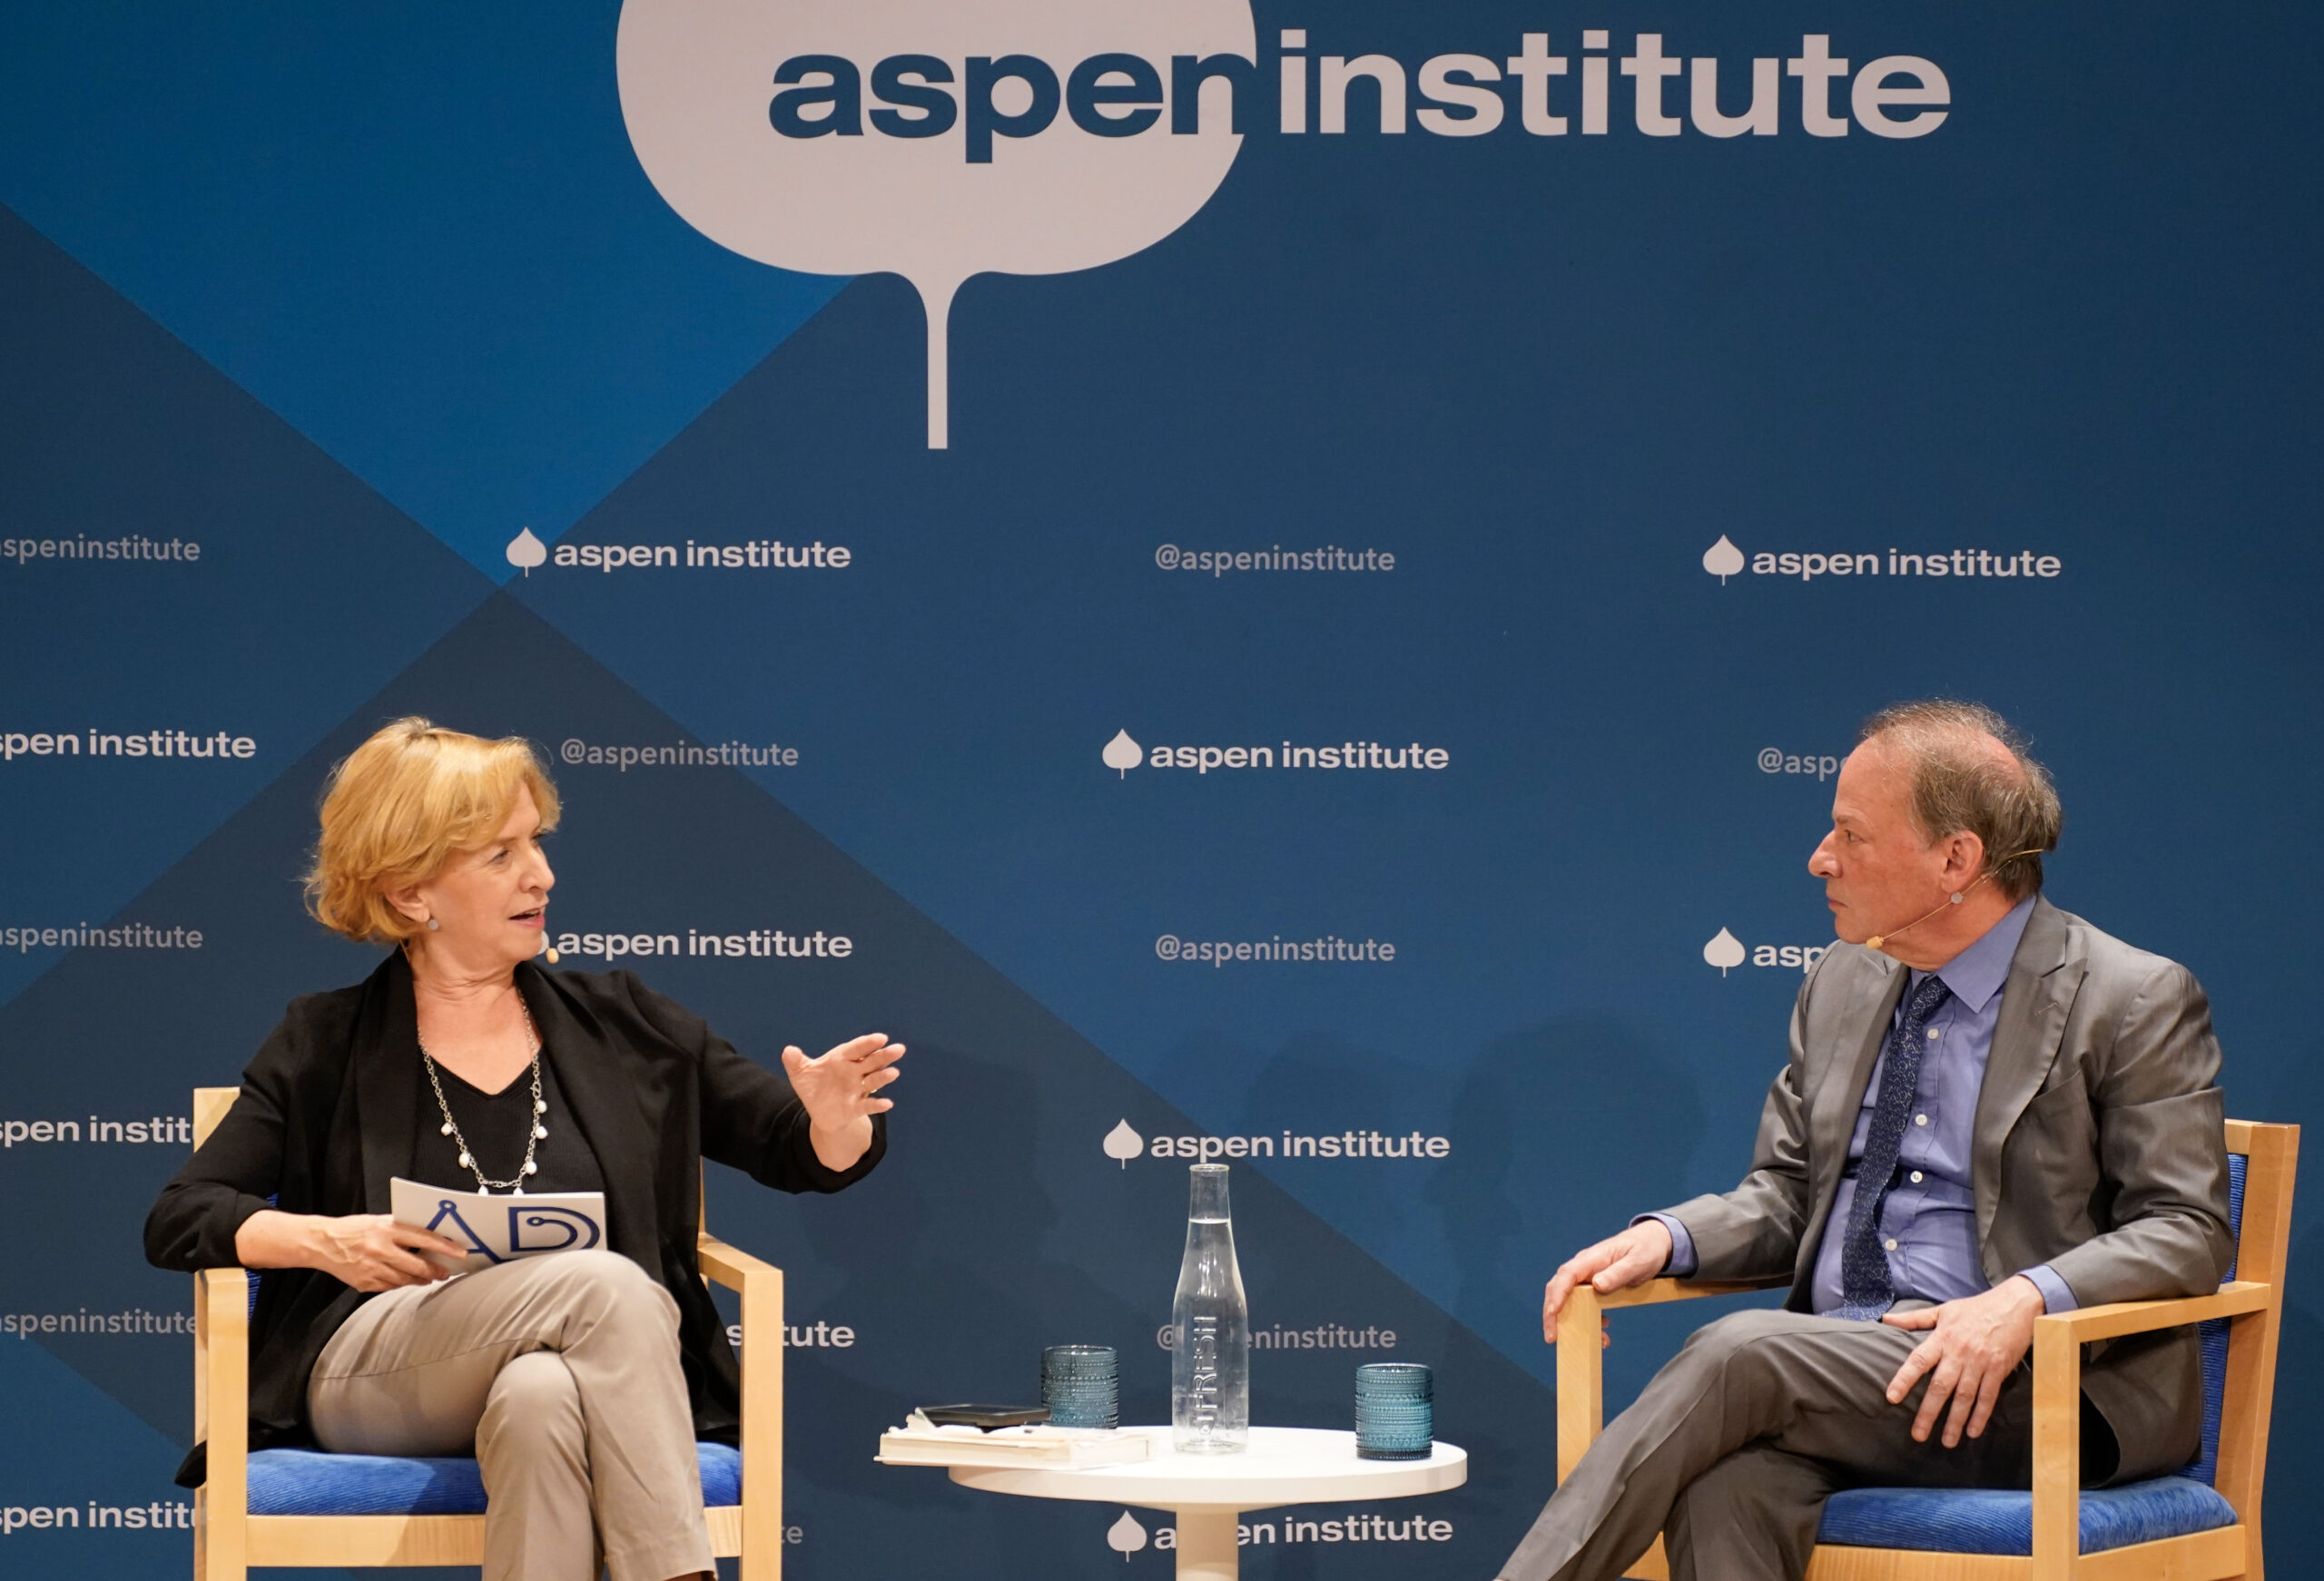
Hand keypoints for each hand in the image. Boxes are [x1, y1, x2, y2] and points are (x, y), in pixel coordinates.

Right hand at [236, 1211, 467, 1292]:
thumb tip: (430, 1235)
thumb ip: (403, 1228)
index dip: (446, 1247)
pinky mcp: (365, 1283)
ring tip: (428, 1277)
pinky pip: (390, 1286)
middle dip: (436, 1271)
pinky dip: (400, 1283)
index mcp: (387, 1230)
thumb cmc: (354, 1229)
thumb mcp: (379, 1220)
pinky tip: (404, 1279)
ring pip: (406, 1280)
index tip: (461, 1253)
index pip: (425, 1238)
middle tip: (445, 1272)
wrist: (322, 1243)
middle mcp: (380, 1250)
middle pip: (418, 1265)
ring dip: (420, 1279)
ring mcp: (372, 1269)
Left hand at [783, 1033, 904, 1170]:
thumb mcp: (800, 1073)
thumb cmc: (813, 1085)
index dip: (868, 1043)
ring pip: (874, 1081)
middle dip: (884, 1056)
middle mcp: (854, 1072)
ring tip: (894, 1073)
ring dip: (884, 1077)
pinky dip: (878, 1104)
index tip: (881, 1038)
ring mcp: (857, 1089)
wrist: (819, 1110)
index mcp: (842, 1059)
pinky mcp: (857, 1107)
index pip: (857, 1048)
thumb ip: (795, 1061)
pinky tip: (887, 1104)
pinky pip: (869, 1105)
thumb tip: (789, 1051)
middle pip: (872, 1062)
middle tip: (899, 1049)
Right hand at [1542, 1220, 1672, 1344]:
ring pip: (1568, 1299)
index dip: (1557, 1294)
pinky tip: (1602, 1328)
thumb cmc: (1645, 1250)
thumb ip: (1618, 1273)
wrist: (1653, 1243)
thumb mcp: (1637, 1262)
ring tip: (1583, 1341)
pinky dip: (1588, 1319)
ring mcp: (1587, 1276)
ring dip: (1570, 1320)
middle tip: (1552, 1337)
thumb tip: (1596, 1285)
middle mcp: (1584, 1267)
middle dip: (1552, 1313)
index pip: (1567, 1275)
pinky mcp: (1594, 1286)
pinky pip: (1583, 1304)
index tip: (1553, 1313)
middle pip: (1558, 1288)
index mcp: (1592, 1258)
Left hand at [1880, 1276, 2046, 1446]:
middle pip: (1940, 1386)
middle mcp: (1960, 1353)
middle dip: (1928, 1412)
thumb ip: (1914, 1318)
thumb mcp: (1943, 1309)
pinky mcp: (1999, 1370)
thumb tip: (1885, 1320)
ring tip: (1947, 1441)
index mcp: (1942, 1337)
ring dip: (1955, 1421)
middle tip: (1918, 1435)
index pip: (1918, 1361)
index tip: (1892, 1397)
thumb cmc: (1975, 1308)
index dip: (1904, 1379)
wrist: (2015, 1306)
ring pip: (1965, 1396)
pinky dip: (1981, 1415)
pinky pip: (1988, 1396)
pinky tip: (1973, 1431)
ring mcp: (1981, 1363)